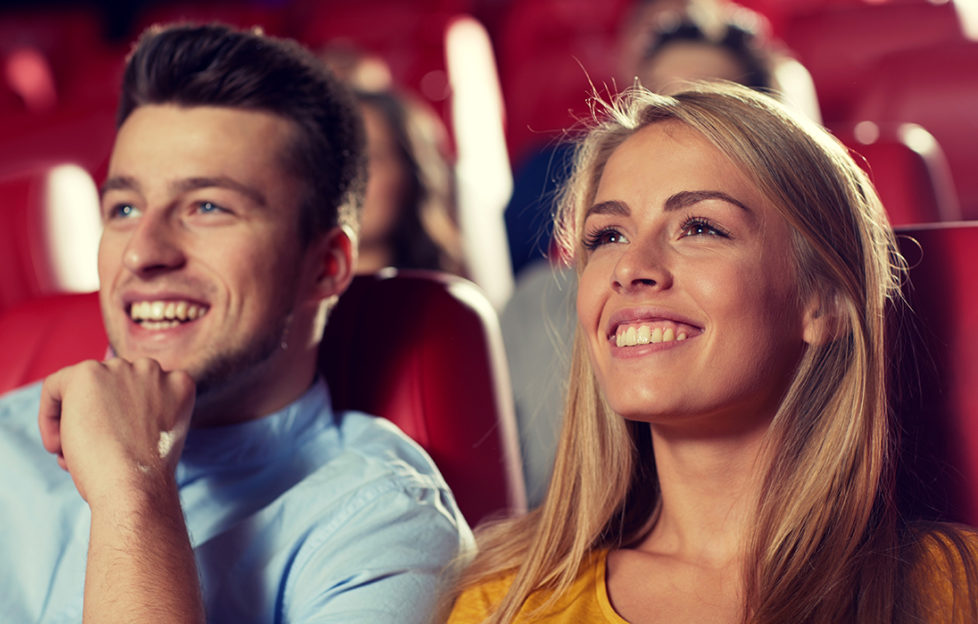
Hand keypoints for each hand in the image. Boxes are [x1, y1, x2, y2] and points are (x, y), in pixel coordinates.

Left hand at [38, 357, 194, 505]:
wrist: (136, 488)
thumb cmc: (145, 475)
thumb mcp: (159, 435)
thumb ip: (143, 413)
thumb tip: (106, 414)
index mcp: (178, 383)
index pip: (139, 392)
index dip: (122, 420)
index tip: (115, 445)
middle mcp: (152, 369)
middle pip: (111, 387)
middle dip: (98, 418)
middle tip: (92, 452)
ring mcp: (120, 368)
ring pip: (83, 389)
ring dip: (74, 420)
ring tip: (74, 454)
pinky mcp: (88, 374)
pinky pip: (55, 387)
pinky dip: (48, 417)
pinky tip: (59, 446)